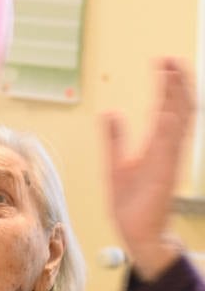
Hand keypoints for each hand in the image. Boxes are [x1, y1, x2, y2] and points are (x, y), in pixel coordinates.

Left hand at [103, 58, 194, 280]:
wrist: (135, 232)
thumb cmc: (131, 202)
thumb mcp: (116, 163)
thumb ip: (115, 138)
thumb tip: (110, 113)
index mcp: (158, 145)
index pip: (167, 107)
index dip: (167, 84)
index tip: (163, 62)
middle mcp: (167, 149)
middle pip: (179, 108)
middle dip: (177, 83)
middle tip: (171, 58)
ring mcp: (168, 160)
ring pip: (179, 121)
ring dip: (177, 96)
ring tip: (174, 72)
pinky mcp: (164, 174)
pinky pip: (171, 146)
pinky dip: (172, 126)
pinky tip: (170, 109)